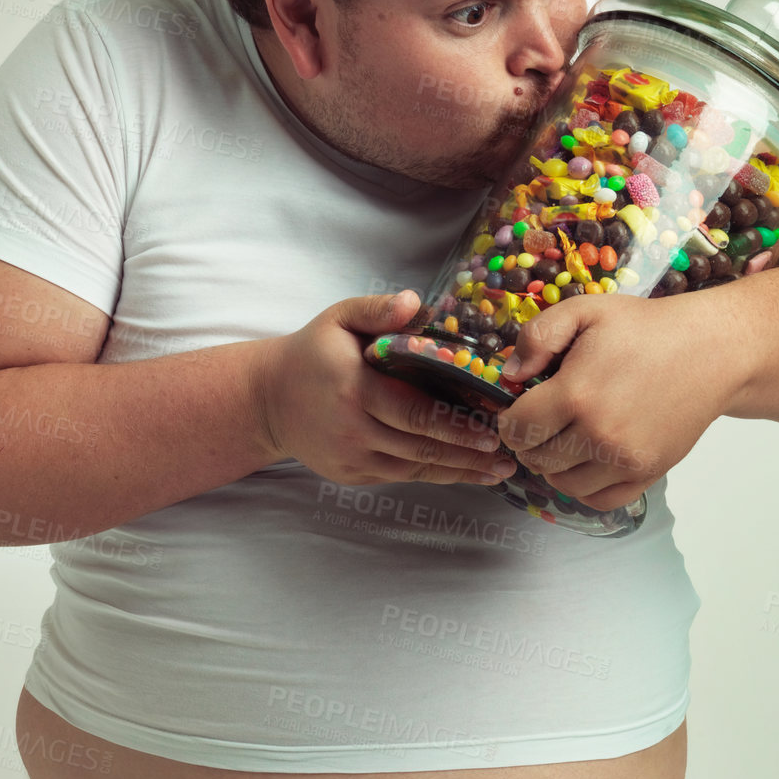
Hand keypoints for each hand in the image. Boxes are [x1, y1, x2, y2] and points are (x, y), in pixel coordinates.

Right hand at [254, 290, 518, 487]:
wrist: (269, 399)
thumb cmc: (314, 352)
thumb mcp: (339, 318)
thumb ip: (377, 308)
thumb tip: (416, 302)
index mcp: (354, 387)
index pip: (415, 411)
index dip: (457, 423)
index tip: (494, 426)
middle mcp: (352, 428)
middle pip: (421, 444)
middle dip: (469, 451)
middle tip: (510, 453)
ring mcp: (351, 457)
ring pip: (415, 467)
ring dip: (460, 471)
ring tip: (500, 470)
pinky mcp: (351, 474)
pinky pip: (400, 476)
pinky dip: (435, 475)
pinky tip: (465, 473)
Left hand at [494, 293, 741, 509]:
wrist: (710, 352)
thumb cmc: (644, 328)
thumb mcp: (585, 311)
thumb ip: (538, 337)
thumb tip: (510, 374)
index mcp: (576, 394)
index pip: (516, 428)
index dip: (509, 419)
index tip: (519, 408)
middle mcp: (599, 435)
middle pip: (536, 458)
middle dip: (529, 440)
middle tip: (541, 421)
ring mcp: (625, 460)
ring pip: (563, 483)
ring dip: (554, 464)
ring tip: (563, 438)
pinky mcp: (648, 473)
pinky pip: (598, 500)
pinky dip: (584, 486)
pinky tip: (586, 459)